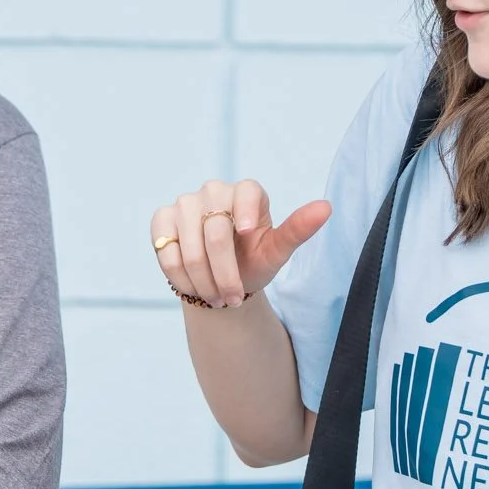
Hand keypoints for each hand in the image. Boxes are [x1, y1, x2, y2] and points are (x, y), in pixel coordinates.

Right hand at [151, 179, 330, 307]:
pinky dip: (181, 277)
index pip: (246, 193)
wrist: (222, 275)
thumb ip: (298, 230)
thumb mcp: (277, 250)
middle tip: (231, 298)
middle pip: (215, 233)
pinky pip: (166, 251)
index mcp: (246, 192)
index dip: (246, 211)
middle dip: (224, 274)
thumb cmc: (254, 259)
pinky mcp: (162, 219)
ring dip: (202, 281)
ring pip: (189, 247)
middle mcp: (214, 190)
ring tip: (215, 297)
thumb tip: (326, 207)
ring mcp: (184, 203)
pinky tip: (193, 287)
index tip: (249, 233)